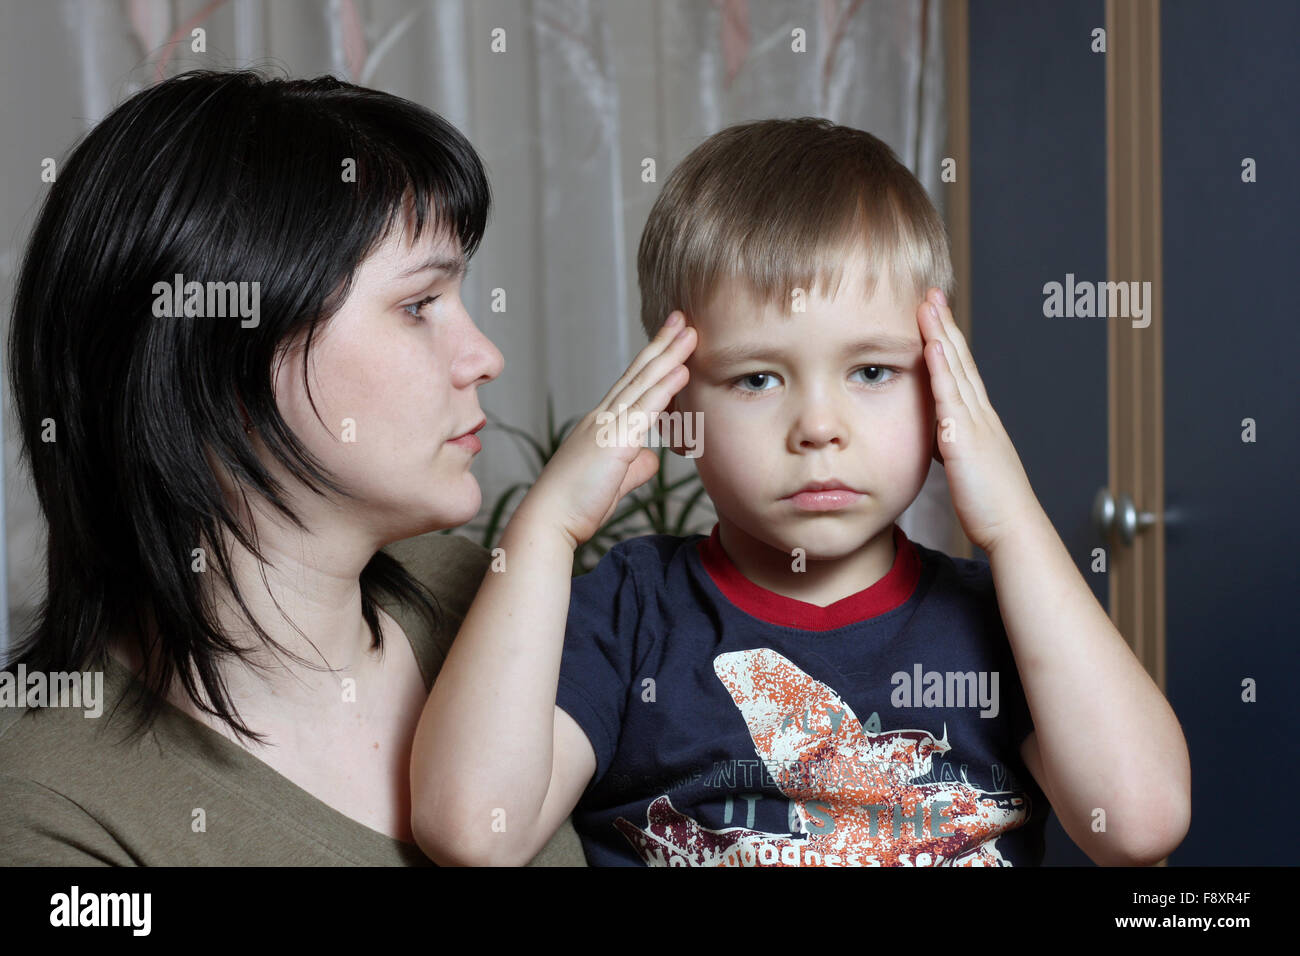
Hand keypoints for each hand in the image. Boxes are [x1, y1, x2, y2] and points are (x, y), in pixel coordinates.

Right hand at [518, 311, 696, 549]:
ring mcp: (606, 426)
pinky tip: (682, 369)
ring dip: (669, 355)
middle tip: (682, 318)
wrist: (549, 520)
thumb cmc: (575, 505)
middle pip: (638, 373)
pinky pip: (644, 409)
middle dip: (662, 344)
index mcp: (601, 424)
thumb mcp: (613, 481)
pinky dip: (664, 387)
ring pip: (643, 383)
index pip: (632, 384)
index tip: (670, 339)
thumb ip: (634, 466)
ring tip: (690, 332)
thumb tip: (652, 459)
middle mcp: (602, 417)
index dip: (653, 359)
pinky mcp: (613, 442)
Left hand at [918, 289, 1039, 553]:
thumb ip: (957, 447)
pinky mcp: (966, 440)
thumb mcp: (970, 467)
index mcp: (980, 421)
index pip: (962, 371)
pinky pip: (951, 398)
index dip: (949, 340)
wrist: (1015, 529)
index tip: (936, 314)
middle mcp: (981, 415)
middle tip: (931, 293)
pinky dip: (943, 368)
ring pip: (956, 370)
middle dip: (945, 325)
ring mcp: (976, 424)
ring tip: (928, 304)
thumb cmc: (992, 506)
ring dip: (942, 334)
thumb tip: (943, 438)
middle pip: (960, 360)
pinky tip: (933, 344)